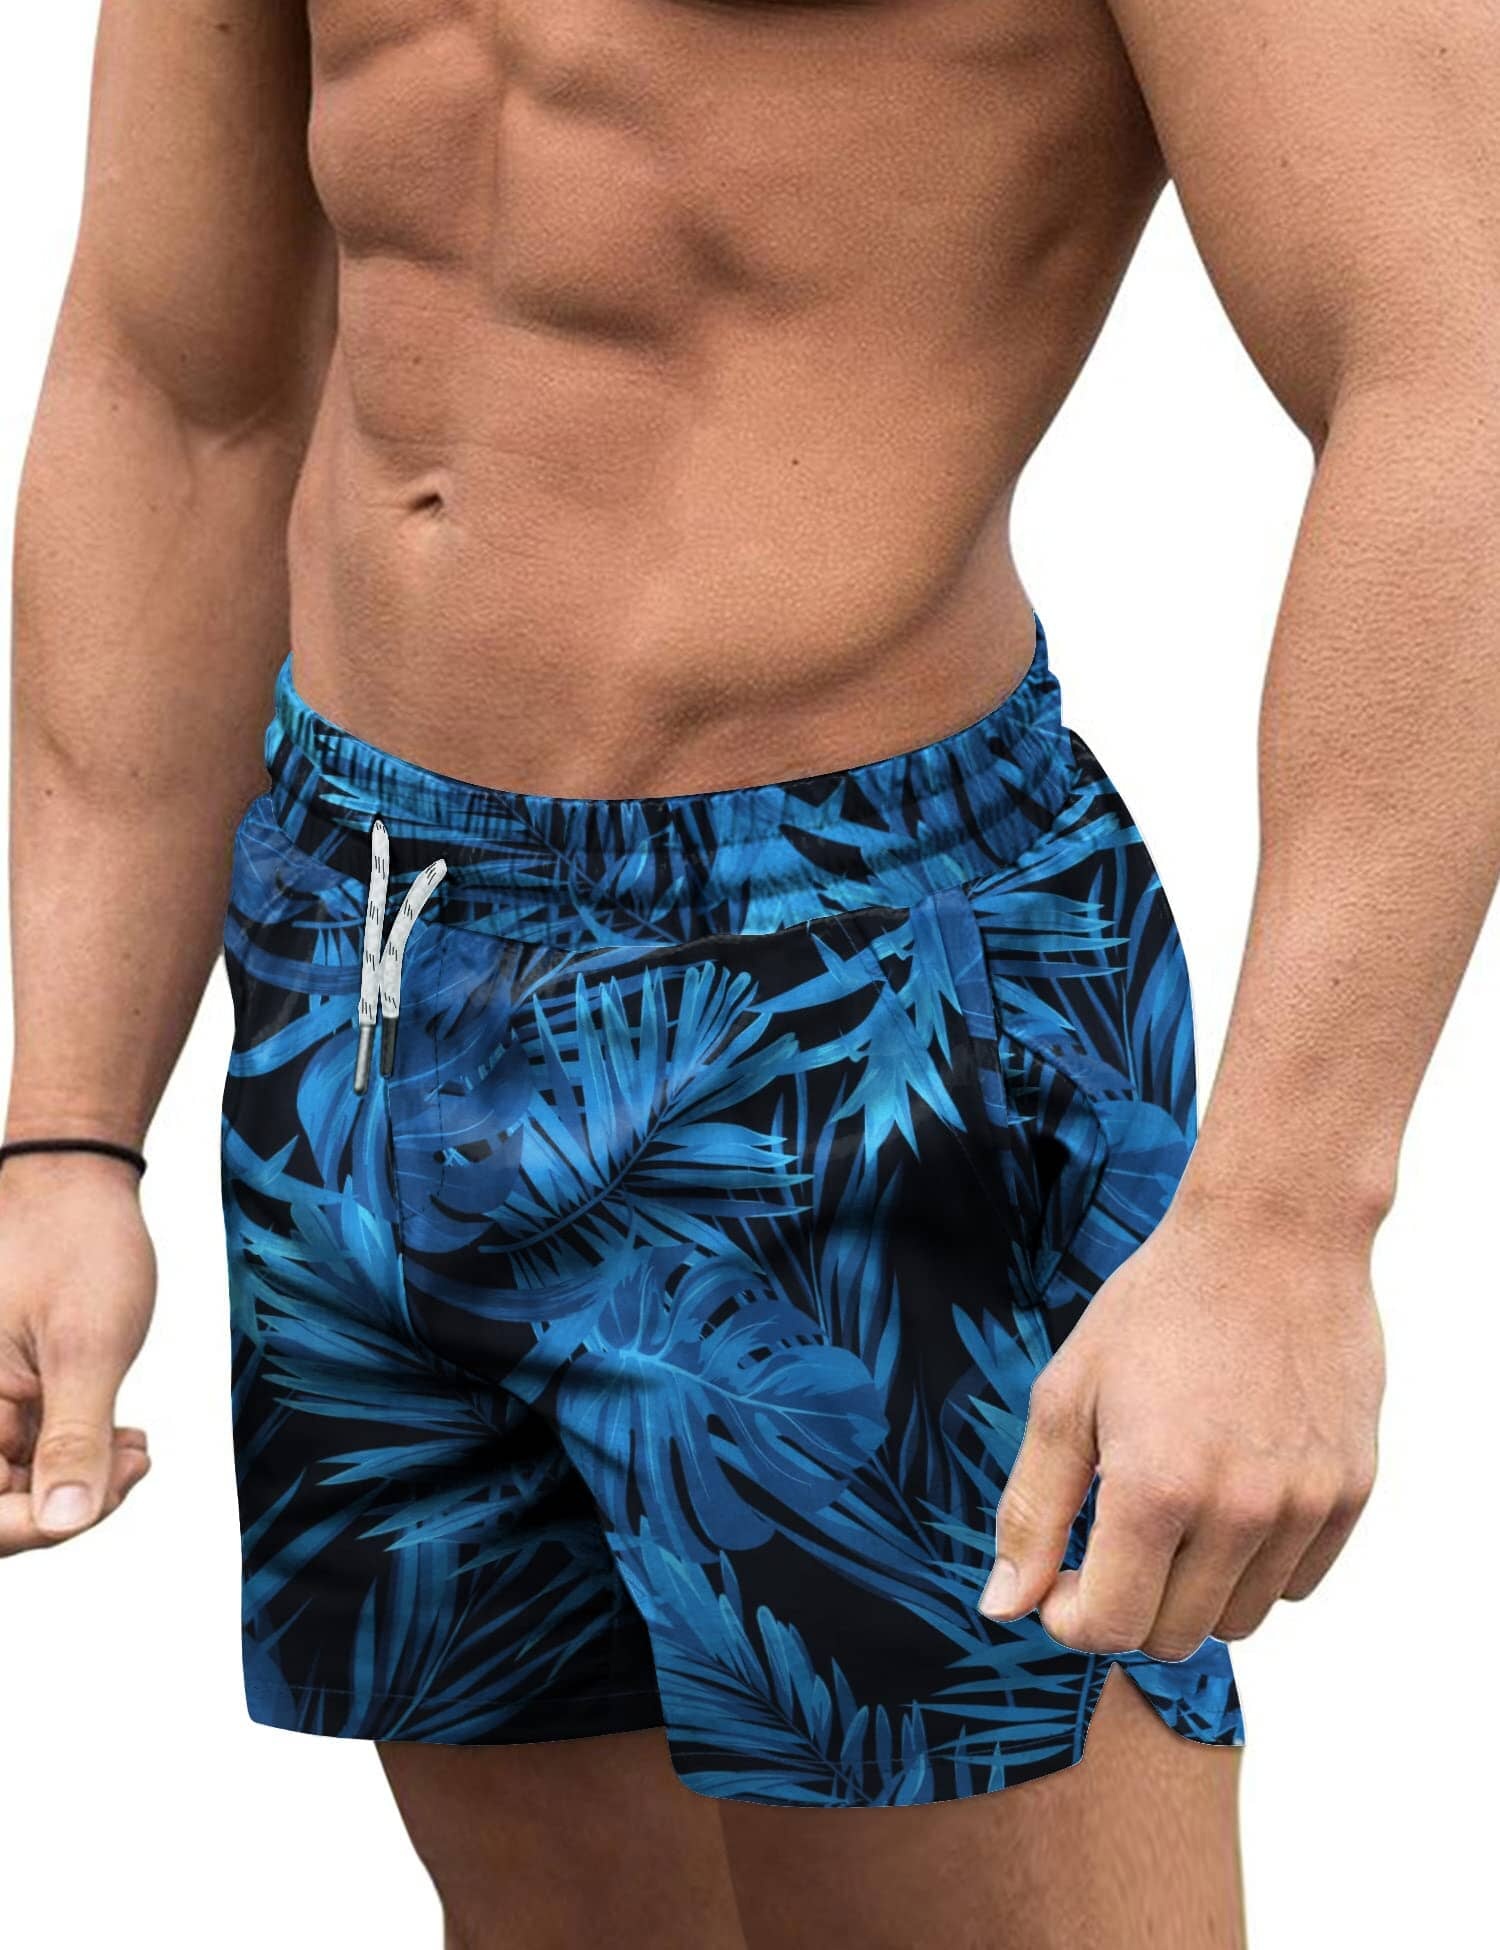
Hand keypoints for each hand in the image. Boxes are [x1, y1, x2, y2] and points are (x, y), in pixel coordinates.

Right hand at [0, 1152, 154, 1553]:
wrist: (78, 1184)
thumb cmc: (77, 1247)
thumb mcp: (87, 1347)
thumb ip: (74, 1438)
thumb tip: (64, 1523)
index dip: (36, 1526)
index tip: (99, 1502)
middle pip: (2, 1507)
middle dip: (68, 1506)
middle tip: (131, 1467)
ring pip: (25, 1486)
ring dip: (83, 1481)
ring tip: (136, 1450)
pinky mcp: (13, 1398)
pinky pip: (37, 1454)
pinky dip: (84, 1455)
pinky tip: (127, 1440)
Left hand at [978, 1188, 1384, 1658]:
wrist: (1272, 1237)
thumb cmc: (1157, 1308)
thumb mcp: (1066, 1395)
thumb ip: (1032, 1510)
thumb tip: (1003, 1608)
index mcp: (1156, 1488)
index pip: (1110, 1627)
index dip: (1069, 1619)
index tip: (1060, 1582)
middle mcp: (1239, 1511)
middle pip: (1174, 1637)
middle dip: (1126, 1609)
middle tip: (1109, 1546)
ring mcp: (1304, 1506)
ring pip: (1240, 1619)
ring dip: (1193, 1590)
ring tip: (1173, 1513)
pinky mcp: (1351, 1492)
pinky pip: (1297, 1582)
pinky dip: (1256, 1566)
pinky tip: (1229, 1498)